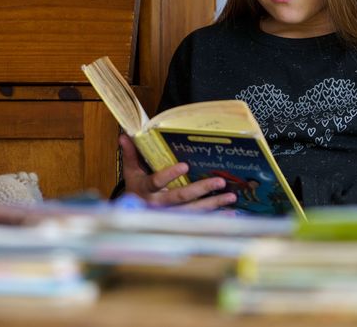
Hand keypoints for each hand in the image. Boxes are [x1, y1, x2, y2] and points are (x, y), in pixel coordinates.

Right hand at [119, 134, 236, 209]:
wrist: (132, 216)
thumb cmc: (135, 189)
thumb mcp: (131, 172)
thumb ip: (131, 154)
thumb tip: (125, 135)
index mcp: (145, 190)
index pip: (156, 182)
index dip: (169, 175)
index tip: (184, 166)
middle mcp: (158, 205)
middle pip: (180, 197)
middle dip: (201, 190)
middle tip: (219, 182)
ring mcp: (169, 215)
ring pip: (193, 211)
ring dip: (213, 204)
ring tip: (230, 197)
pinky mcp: (179, 222)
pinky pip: (199, 220)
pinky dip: (215, 217)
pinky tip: (230, 212)